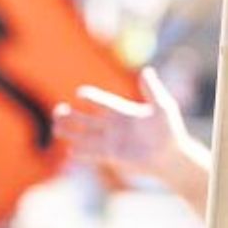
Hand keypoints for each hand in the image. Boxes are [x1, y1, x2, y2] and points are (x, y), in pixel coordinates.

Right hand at [53, 68, 189, 184]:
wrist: (171, 156)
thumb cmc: (170, 129)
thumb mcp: (163, 107)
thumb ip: (152, 91)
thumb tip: (146, 71)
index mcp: (123, 111)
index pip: (103, 102)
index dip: (93, 97)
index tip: (81, 93)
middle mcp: (113, 126)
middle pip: (87, 119)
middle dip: (72, 116)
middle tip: (58, 111)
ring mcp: (111, 141)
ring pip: (85, 136)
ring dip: (71, 133)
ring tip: (56, 128)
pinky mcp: (113, 156)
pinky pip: (93, 154)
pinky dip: (82, 153)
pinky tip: (70, 151)